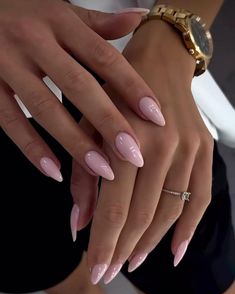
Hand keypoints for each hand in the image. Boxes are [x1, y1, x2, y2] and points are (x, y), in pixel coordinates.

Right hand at [0, 0, 164, 181]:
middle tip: (133, 154)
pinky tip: (54, 171)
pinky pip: (10, 121)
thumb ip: (98, 22)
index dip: (132, 86)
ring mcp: (7, 64)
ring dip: (75, 143)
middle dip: (108, 123)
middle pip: (79, 86)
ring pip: (45, 108)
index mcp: (59, 21)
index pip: (104, 57)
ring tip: (102, 170)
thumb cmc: (25, 12)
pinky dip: (32, 148)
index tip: (156, 116)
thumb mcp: (60, 10)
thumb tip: (137, 18)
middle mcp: (34, 41)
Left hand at [70, 21, 213, 283]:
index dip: (104, 245)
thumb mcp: (86, 126)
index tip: (96, 271)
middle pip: (141, 216)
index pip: (113, 209)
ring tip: (134, 262)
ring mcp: (188, 151)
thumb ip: (83, 178)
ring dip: (150, 243)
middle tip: (110, 271)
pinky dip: (189, 228)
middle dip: (123, 250)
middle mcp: (162, 150)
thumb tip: (78, 224)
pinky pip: (201, 198)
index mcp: (126, 142)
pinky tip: (176, 251)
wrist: (159, 62)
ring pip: (170, 213)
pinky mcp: (204, 150)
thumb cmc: (114, 91)